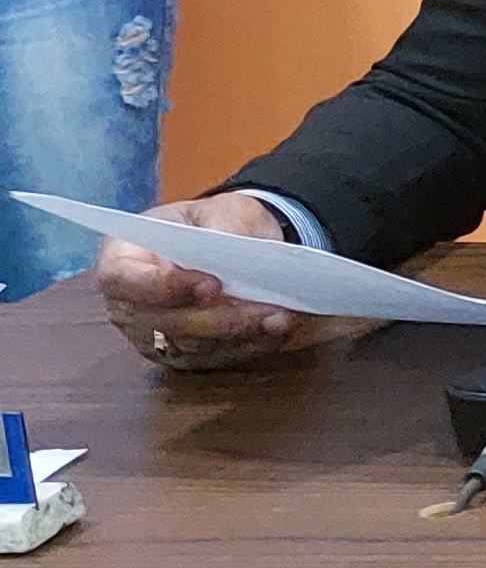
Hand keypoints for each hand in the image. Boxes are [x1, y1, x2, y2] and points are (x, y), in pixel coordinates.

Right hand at [97, 193, 328, 373]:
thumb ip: (224, 226)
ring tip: (281, 317)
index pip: (123, 280)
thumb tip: (232, 250)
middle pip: (164, 322)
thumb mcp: (221, 210)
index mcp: (122, 257)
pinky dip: (251, 345)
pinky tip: (278, 330)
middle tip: (264, 307)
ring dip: (241, 334)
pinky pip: (217, 358)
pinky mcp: (186, 355)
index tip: (210, 285)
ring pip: (195, 346)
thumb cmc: (217, 224)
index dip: (162, 287)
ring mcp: (155, 336)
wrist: (240, 249)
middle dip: (219, 317)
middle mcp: (129, 304)